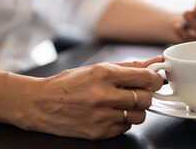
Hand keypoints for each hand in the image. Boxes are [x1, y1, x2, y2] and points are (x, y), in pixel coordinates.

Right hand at [17, 57, 163, 139]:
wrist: (39, 104)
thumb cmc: (68, 84)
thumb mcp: (97, 68)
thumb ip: (129, 67)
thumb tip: (156, 62)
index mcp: (104, 75)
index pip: (146, 78)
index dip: (155, 79)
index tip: (153, 80)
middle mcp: (104, 96)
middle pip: (146, 99)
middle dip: (144, 96)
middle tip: (134, 93)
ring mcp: (101, 117)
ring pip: (139, 116)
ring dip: (134, 110)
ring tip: (120, 104)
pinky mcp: (99, 133)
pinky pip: (125, 128)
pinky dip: (122, 121)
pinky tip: (109, 114)